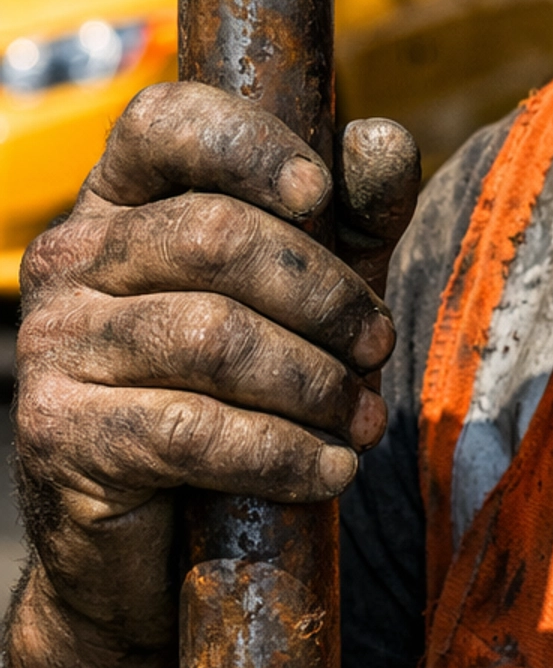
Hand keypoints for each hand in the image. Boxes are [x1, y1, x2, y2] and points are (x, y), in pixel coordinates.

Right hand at [15, 81, 419, 651]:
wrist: (153, 545)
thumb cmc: (242, 389)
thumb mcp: (312, 287)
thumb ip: (352, 212)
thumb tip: (384, 140)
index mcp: (122, 198)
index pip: (163, 121)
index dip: (248, 144)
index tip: (319, 192)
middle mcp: (71, 257)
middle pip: (215, 235)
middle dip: (323, 292)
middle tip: (378, 345)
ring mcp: (54, 345)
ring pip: (213, 337)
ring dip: (314, 383)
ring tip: (363, 419)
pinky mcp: (60, 435)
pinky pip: (192, 431)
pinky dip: (282, 453)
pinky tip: (328, 470)